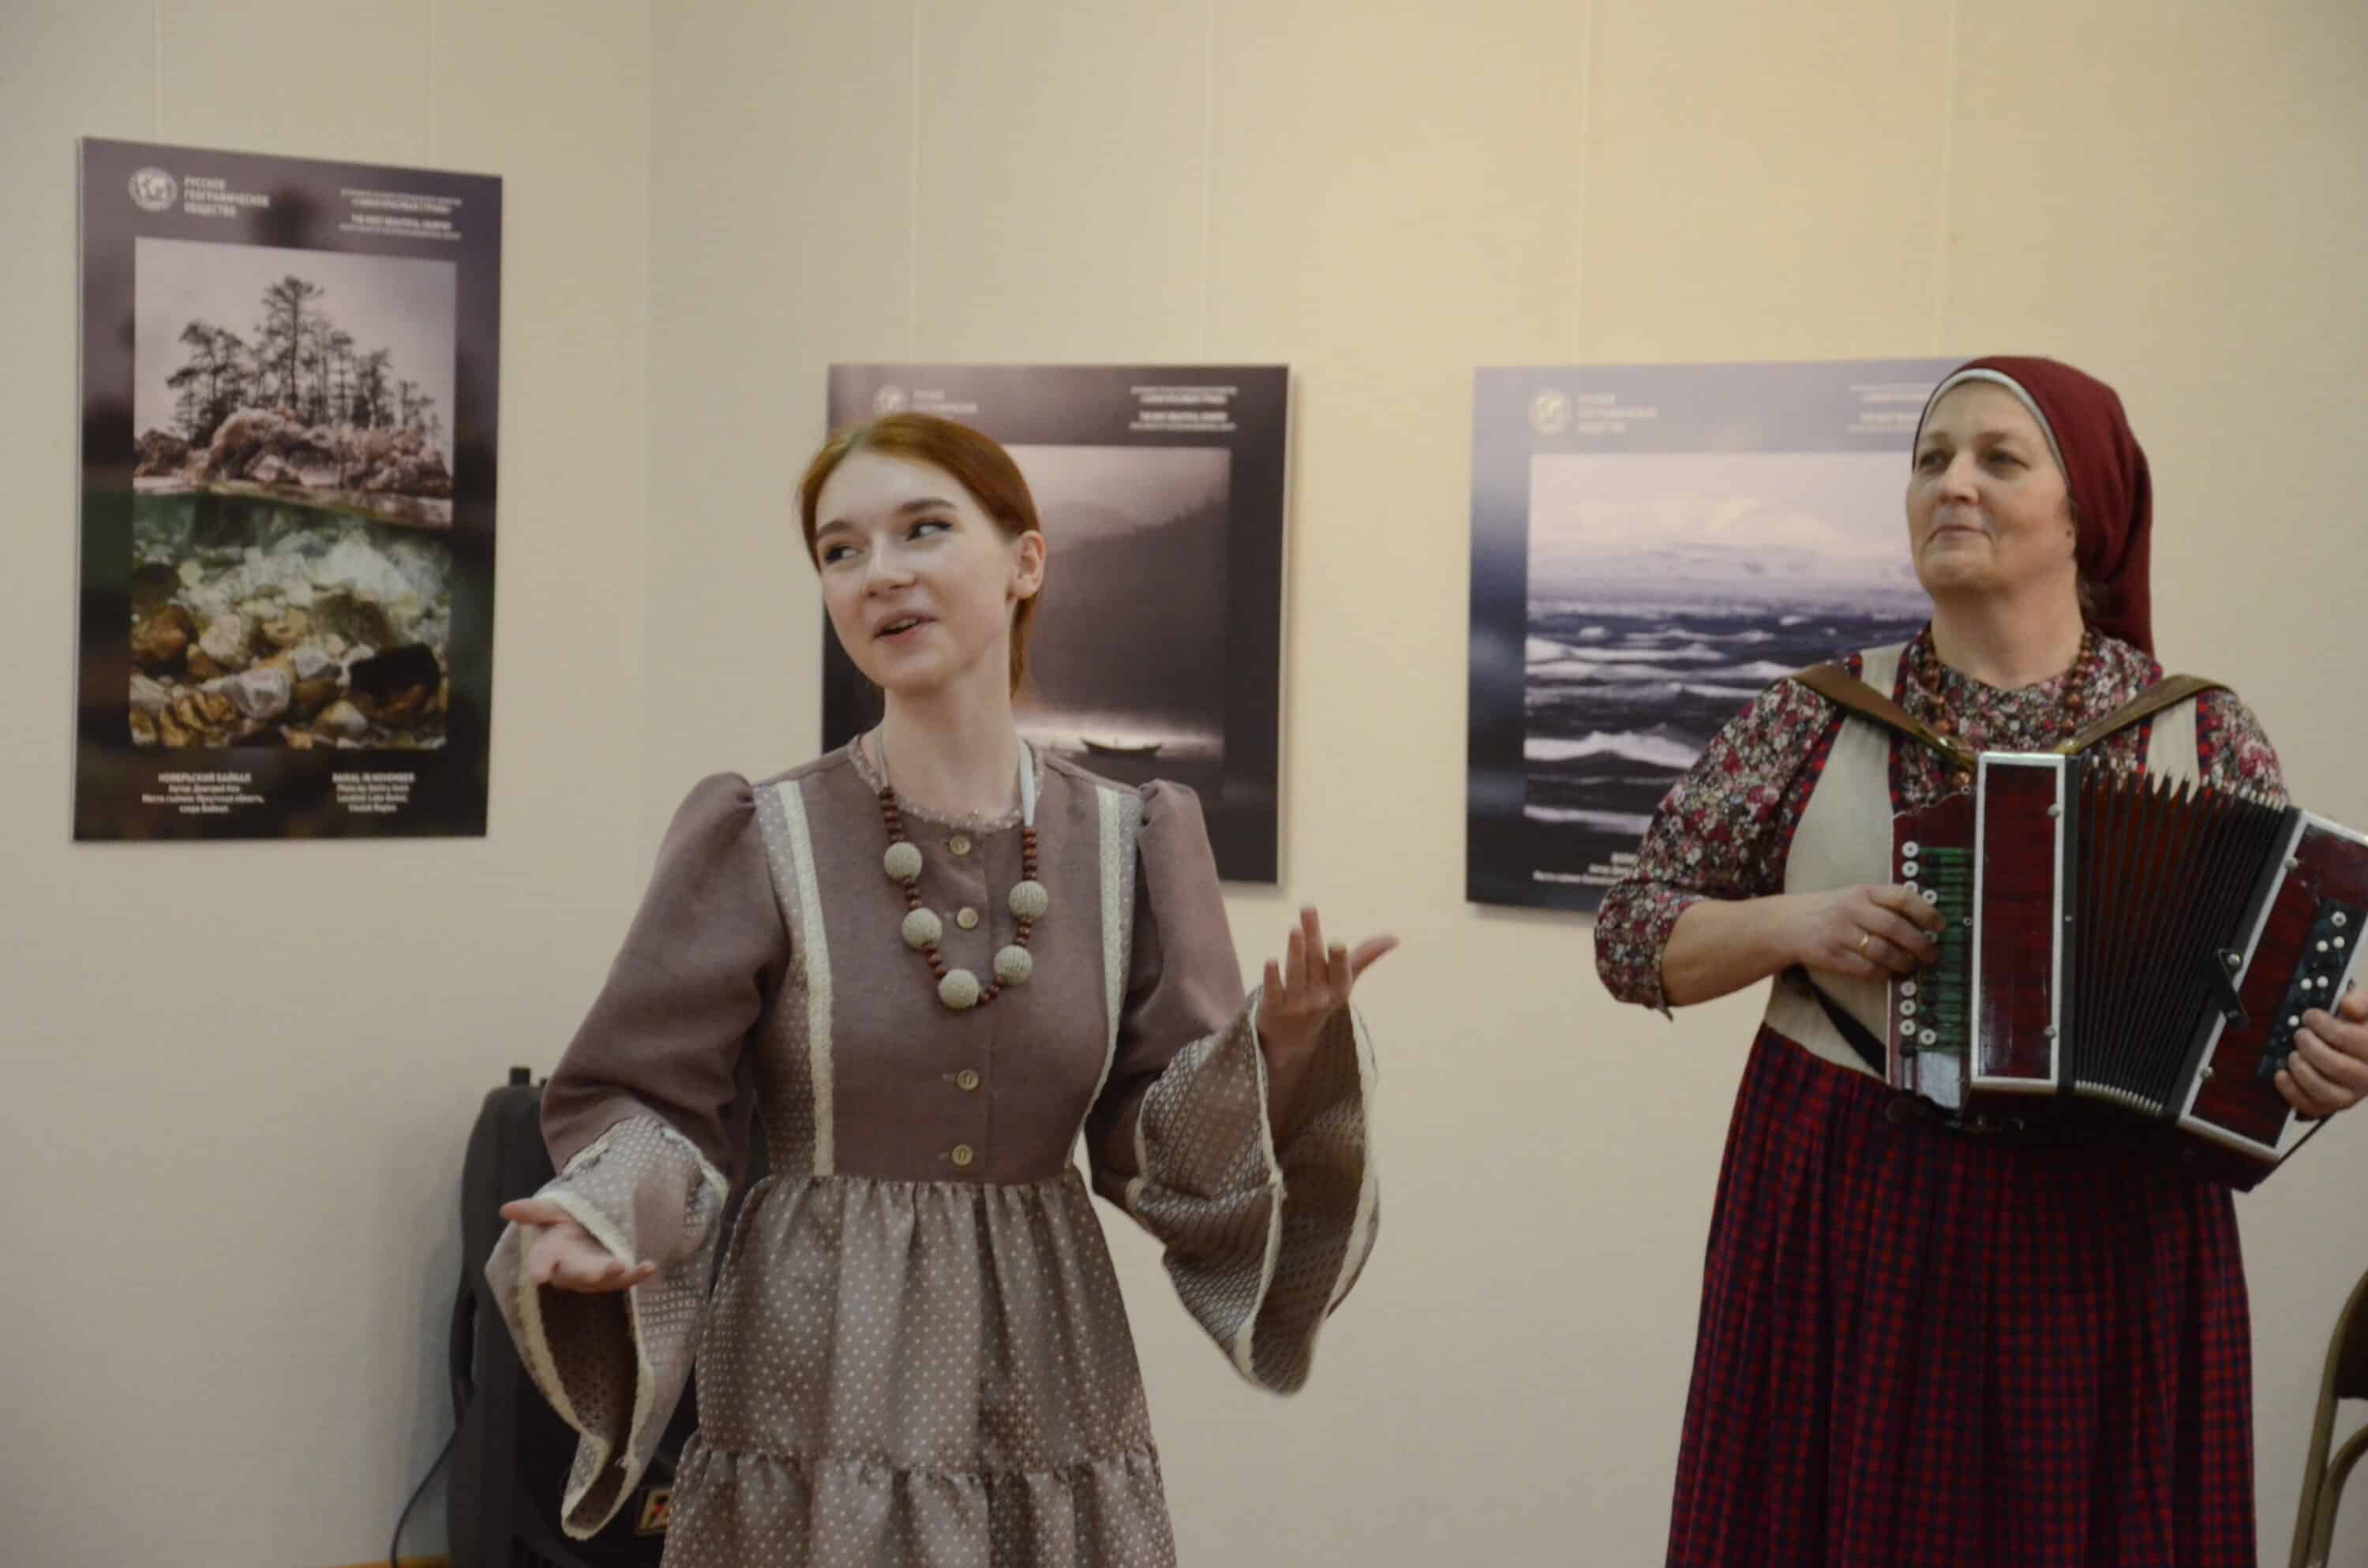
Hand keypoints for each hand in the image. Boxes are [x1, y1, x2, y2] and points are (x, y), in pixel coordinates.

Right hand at [499, 1197, 657, 1292]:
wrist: (587, 1227)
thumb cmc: (565, 1221)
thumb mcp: (551, 1210)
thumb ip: (533, 1211)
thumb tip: (505, 1209)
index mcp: (550, 1252)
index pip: (541, 1262)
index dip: (540, 1268)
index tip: (539, 1276)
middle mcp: (570, 1269)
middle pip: (576, 1275)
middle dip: (589, 1274)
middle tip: (605, 1268)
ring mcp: (593, 1275)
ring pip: (603, 1282)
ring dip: (616, 1276)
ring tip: (626, 1266)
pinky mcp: (614, 1276)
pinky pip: (626, 1279)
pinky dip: (638, 1275)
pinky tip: (650, 1267)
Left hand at [1255, 906, 1395, 1059]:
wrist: (1293, 1038)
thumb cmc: (1322, 997)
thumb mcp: (1345, 980)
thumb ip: (1366, 956)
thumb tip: (1395, 938)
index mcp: (1339, 989)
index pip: (1340, 971)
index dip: (1338, 958)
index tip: (1337, 943)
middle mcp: (1319, 998)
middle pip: (1314, 962)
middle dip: (1312, 936)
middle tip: (1307, 910)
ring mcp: (1296, 1004)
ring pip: (1296, 974)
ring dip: (1295, 951)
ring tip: (1295, 929)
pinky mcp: (1274, 1008)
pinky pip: (1273, 991)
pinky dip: (1272, 977)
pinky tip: (1271, 961)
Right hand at [1787, 884, 1944, 979]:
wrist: (1786, 925)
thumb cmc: (1828, 911)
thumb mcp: (1853, 897)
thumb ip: (1883, 904)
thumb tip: (1924, 922)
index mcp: (1862, 891)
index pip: (1901, 897)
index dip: (1926, 912)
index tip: (1941, 926)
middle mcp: (1851, 909)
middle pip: (1895, 927)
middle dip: (1920, 944)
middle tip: (1931, 954)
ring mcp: (1840, 933)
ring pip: (1883, 951)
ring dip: (1904, 962)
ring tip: (1911, 966)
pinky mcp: (1832, 956)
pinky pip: (1866, 969)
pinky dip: (1883, 974)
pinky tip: (1889, 973)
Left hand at [2276, 985, 2367, 1118]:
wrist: (2359, 1049)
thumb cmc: (2359, 1026)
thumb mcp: (2365, 1008)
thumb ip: (2361, 1001)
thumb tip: (2348, 1005)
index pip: (2354, 1041)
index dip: (2327, 1026)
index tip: (2310, 1016)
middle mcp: (2367, 1077)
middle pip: (2337, 1067)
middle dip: (2310, 1047)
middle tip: (2300, 1034)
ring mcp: (2350, 1095)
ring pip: (2324, 1091)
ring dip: (2301, 1069)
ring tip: (2292, 1054)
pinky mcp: (2332, 1105)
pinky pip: (2311, 1107)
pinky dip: (2291, 1091)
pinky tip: (2281, 1073)